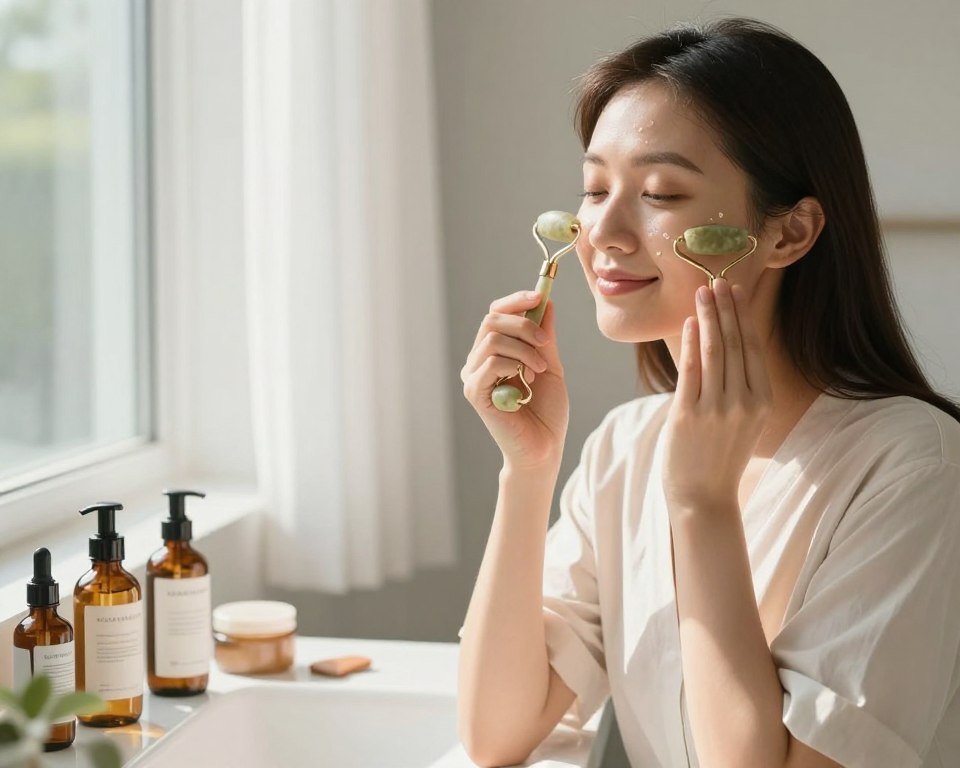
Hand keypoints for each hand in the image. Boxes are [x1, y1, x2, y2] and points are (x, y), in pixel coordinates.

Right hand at [461, 291, 568, 469]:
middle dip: (523, 323)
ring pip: (492, 338)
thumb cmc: (546, 412)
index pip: (496, 313)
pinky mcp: (474, 392)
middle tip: (545, 343)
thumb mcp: (550, 366)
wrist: (544, 449)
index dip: (515, 301)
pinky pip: (490, 362)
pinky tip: (526, 382)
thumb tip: (545, 303)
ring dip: (523, 348)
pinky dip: (513, 364)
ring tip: (538, 369)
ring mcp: (473, 377)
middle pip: (491, 319)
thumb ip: (544, 337)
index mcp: (494, 352)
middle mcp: (478, 362)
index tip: (539, 296)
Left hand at [661, 277, 772, 514]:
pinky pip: (691, 371)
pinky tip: (690, 323)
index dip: (743, 317)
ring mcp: (717, 409)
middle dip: (726, 309)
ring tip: (702, 293)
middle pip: (735, 344)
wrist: (703, 498)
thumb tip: (727, 346)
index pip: (753, 349)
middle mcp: (745, 403)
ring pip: (715, 352)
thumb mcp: (743, 422)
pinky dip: (691, 343)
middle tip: (718, 280)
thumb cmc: (719, 458)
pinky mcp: (689, 415)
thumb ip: (739, 389)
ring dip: (709, 318)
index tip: (735, 292)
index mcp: (762, 403)